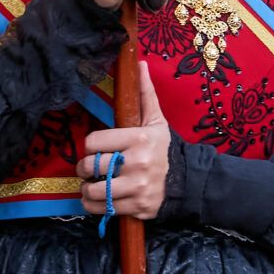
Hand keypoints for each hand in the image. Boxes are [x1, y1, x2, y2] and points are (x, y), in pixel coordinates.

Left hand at [83, 64, 170, 220]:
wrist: (188, 181)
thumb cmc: (165, 148)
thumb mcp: (156, 120)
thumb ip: (144, 94)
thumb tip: (139, 64)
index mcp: (137, 139)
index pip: (93, 142)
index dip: (89, 146)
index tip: (94, 149)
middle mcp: (136, 164)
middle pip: (91, 166)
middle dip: (85, 168)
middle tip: (89, 168)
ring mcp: (136, 188)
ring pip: (94, 191)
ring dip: (87, 189)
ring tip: (92, 184)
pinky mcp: (136, 208)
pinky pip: (103, 209)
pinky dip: (93, 205)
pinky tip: (98, 198)